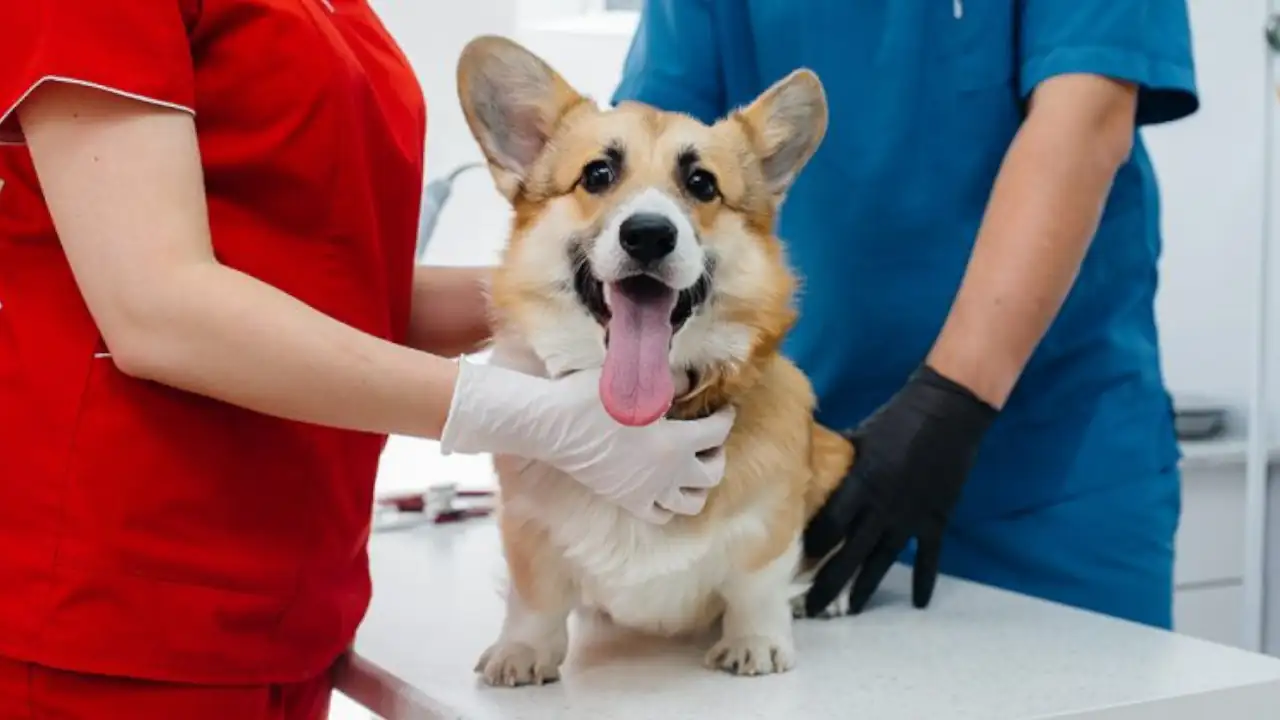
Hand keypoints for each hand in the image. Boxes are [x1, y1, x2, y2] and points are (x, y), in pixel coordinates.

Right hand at [441, 359, 734, 523]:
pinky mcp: (627, 500)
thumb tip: (691, 382)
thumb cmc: (591, 397)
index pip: (717, 433)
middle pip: (712, 474)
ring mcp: (647, 490)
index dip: (725, 419)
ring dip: (699, 485)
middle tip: (710, 440)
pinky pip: (660, 514)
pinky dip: (670, 504)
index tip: (723, 410)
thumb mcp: (637, 382)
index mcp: (675, 442)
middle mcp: (667, 473)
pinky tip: (666, 487)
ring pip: (692, 502)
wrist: (554, 425)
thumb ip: (671, 382)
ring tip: (693, 467)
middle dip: (717, 455)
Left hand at [802, 365, 996, 616]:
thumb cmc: (897, 419)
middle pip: (850, 554)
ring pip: (883, 562)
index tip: (797, 563)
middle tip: (812, 608)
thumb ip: (836, 459)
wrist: (947, 413)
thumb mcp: (858, 437)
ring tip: (851, 611)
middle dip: (829, 582)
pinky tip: (919, 603)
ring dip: (865, 587)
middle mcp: (881, 508)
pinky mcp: (936, 520)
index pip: (829, 526)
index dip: (812, 547)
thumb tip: (805, 462)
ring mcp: (910, 518)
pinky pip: (928, 557)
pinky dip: (925, 580)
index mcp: (859, 485)